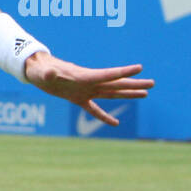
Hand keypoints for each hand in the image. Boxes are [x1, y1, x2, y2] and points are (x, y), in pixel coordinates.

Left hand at [22, 51, 153, 125]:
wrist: (37, 71)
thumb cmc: (39, 70)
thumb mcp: (42, 73)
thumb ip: (48, 74)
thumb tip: (50, 74)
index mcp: (84, 76)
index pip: (108, 74)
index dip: (123, 71)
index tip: (140, 67)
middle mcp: (89, 83)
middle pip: (116, 83)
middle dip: (134, 83)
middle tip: (153, 83)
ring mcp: (85, 90)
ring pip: (111, 93)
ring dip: (128, 93)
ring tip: (146, 93)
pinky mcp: (78, 98)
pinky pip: (94, 109)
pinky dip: (104, 117)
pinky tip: (115, 124)